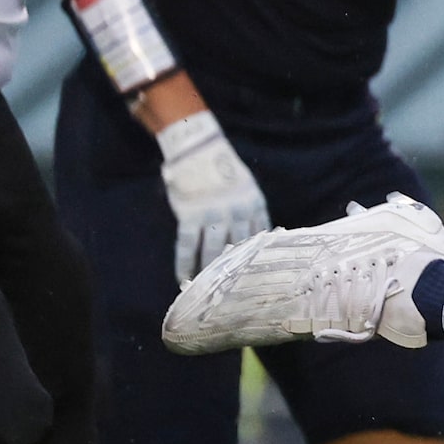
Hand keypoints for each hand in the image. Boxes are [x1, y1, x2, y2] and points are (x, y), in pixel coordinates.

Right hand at [157, 111, 269, 285]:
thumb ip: (252, 213)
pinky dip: (184, 263)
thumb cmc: (224, 170)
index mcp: (256, 205)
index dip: (260, 260)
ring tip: (206, 291)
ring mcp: (213, 215)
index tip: (259, 280)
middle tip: (233, 295)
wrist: (199, 149)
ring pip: (213, 252)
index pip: (262, 239)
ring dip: (209, 273)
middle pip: (239, 250)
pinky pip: (187, 245)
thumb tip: (259, 241)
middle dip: (235, 273)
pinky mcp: (190, 215)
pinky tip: (182, 277)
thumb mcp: (248, 189)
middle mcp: (238, 213)